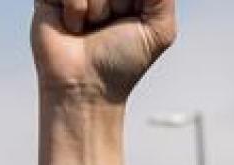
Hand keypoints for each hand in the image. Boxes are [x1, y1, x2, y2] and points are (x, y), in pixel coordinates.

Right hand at [32, 0, 175, 164]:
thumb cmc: (122, 63)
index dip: (134, 3)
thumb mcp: (160, 29)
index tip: (132, 20)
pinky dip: (77, 10)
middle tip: (110, 25)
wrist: (86, 87)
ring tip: (90, 28)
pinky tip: (73, 27)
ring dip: (98, 10)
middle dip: (120, 4)